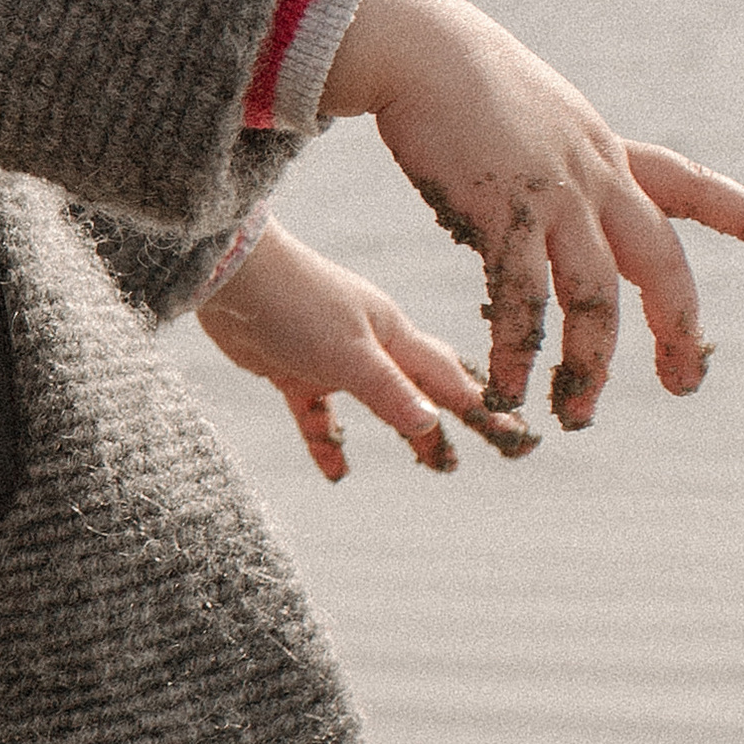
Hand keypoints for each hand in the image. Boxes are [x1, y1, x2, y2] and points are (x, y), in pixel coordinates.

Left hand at [199, 220, 536, 477]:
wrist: (227, 271)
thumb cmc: (293, 301)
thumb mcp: (348, 354)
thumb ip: (388, 390)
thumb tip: (431, 426)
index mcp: (393, 334)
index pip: (451, 379)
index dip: (485, 410)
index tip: (517, 439)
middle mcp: (369, 343)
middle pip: (420, 390)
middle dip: (447, 424)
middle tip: (470, 460)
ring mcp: (330, 355)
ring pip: (377, 401)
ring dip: (402, 430)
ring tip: (428, 464)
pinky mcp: (291, 367)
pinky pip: (317, 412)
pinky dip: (328, 439)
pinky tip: (336, 471)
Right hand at [318, 0, 743, 422]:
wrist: (418, 46)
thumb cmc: (458, 79)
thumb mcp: (532, 119)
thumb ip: (551, 171)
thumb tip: (538, 221)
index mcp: (605, 152)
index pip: (690, 183)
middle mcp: (595, 176)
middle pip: (660, 265)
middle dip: (678, 329)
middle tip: (684, 382)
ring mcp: (555, 196)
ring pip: (595, 299)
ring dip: (589, 367)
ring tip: (575, 416)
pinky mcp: (503, 214)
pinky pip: (522, 301)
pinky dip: (517, 352)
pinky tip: (506, 387)